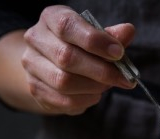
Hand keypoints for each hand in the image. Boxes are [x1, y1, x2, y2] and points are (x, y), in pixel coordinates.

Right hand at [21, 5, 135, 114]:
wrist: (51, 64)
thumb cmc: (79, 47)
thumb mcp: (95, 35)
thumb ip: (111, 35)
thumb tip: (127, 32)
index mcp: (51, 18)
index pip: (67, 26)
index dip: (95, 41)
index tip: (119, 53)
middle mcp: (36, 39)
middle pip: (66, 57)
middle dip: (101, 70)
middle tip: (123, 78)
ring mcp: (32, 65)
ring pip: (64, 81)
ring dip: (93, 86)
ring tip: (107, 85)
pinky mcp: (35, 88)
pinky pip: (63, 100)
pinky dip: (85, 99)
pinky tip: (95, 94)